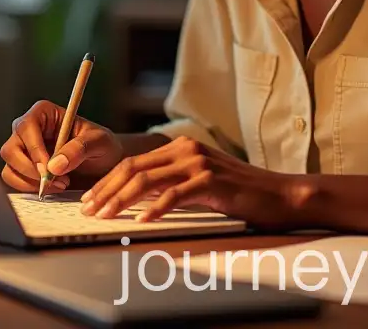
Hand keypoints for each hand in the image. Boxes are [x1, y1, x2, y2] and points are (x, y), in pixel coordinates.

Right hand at [0, 100, 122, 193]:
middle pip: (10, 149)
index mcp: (45, 113)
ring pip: (9, 167)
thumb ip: (80, 148)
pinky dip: (30, 189)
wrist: (104, 163)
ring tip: (60, 184)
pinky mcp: (24, 168)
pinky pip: (13, 180)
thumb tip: (55, 165)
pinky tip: (53, 188)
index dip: (34, 149)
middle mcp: (30, 129)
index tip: (48, 168)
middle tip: (54, 181)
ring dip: (31, 182)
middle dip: (30, 170)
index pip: (26, 126)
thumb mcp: (99, 142)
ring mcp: (24, 149)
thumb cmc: (102, 146)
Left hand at [78, 135, 301, 228]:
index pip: (134, 162)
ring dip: (121, 199)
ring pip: (148, 179)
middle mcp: (187, 149)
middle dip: (106, 190)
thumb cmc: (239, 193)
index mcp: (181, 147)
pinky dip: (155, 208)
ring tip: (105, 216)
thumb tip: (137, 200)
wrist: (279, 194)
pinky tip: (141, 221)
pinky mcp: (211, 179)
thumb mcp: (200, 182)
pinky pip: (175, 194)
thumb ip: (172, 183)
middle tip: (89, 209)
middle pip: (134, 167)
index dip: (108, 181)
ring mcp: (199, 162)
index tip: (91, 199)